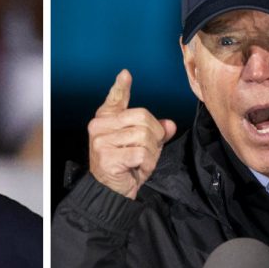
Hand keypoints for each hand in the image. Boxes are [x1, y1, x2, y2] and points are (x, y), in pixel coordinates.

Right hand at [88, 69, 176, 198]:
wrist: (111, 193)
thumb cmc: (125, 167)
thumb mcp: (141, 146)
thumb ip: (154, 132)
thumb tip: (170, 125)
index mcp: (104, 120)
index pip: (115, 99)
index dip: (120, 87)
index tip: (126, 74)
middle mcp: (99, 127)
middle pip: (142, 117)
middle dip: (154, 136)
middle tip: (147, 152)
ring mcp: (101, 142)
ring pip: (144, 137)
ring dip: (151, 154)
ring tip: (141, 163)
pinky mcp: (107, 157)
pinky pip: (141, 154)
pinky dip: (147, 164)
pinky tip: (137, 170)